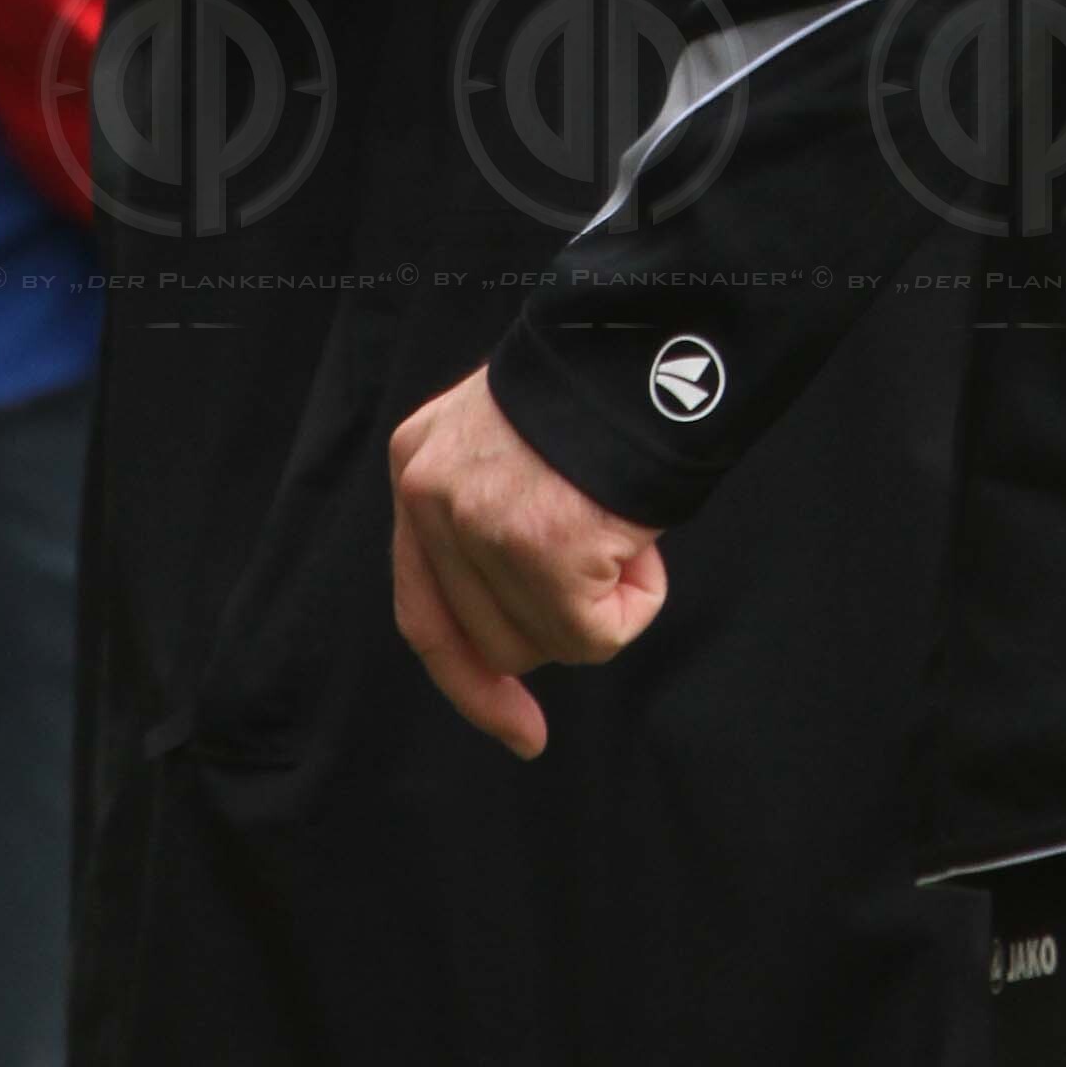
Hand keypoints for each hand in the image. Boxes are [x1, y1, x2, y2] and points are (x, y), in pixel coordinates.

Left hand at [390, 366, 668, 758]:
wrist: (648, 337)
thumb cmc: (598, 387)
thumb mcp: (504, 437)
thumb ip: (486, 512)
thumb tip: (518, 626)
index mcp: (417, 465)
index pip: (425, 612)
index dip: (470, 683)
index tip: (521, 730)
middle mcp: (433, 496)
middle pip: (492, 638)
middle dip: (559, 620)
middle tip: (608, 552)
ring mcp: (484, 524)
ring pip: (547, 642)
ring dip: (601, 603)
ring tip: (623, 524)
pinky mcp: (544, 547)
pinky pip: (599, 635)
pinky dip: (637, 600)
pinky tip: (643, 539)